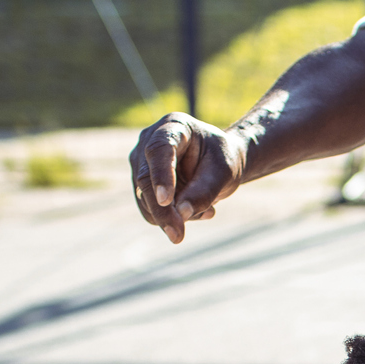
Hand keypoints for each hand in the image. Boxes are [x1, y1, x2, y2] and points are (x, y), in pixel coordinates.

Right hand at [130, 113, 244, 243]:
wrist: (218, 162)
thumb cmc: (223, 159)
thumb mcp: (223, 172)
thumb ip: (205, 190)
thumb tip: (182, 214)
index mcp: (173, 127)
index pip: (159, 150)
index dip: (161, 175)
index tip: (166, 201)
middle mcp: (149, 141)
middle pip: (144, 179)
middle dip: (162, 211)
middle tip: (178, 236)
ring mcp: (141, 163)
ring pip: (144, 199)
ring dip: (173, 216)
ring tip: (208, 211)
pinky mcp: (141, 184)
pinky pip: (150, 210)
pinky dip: (173, 218)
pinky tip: (201, 212)